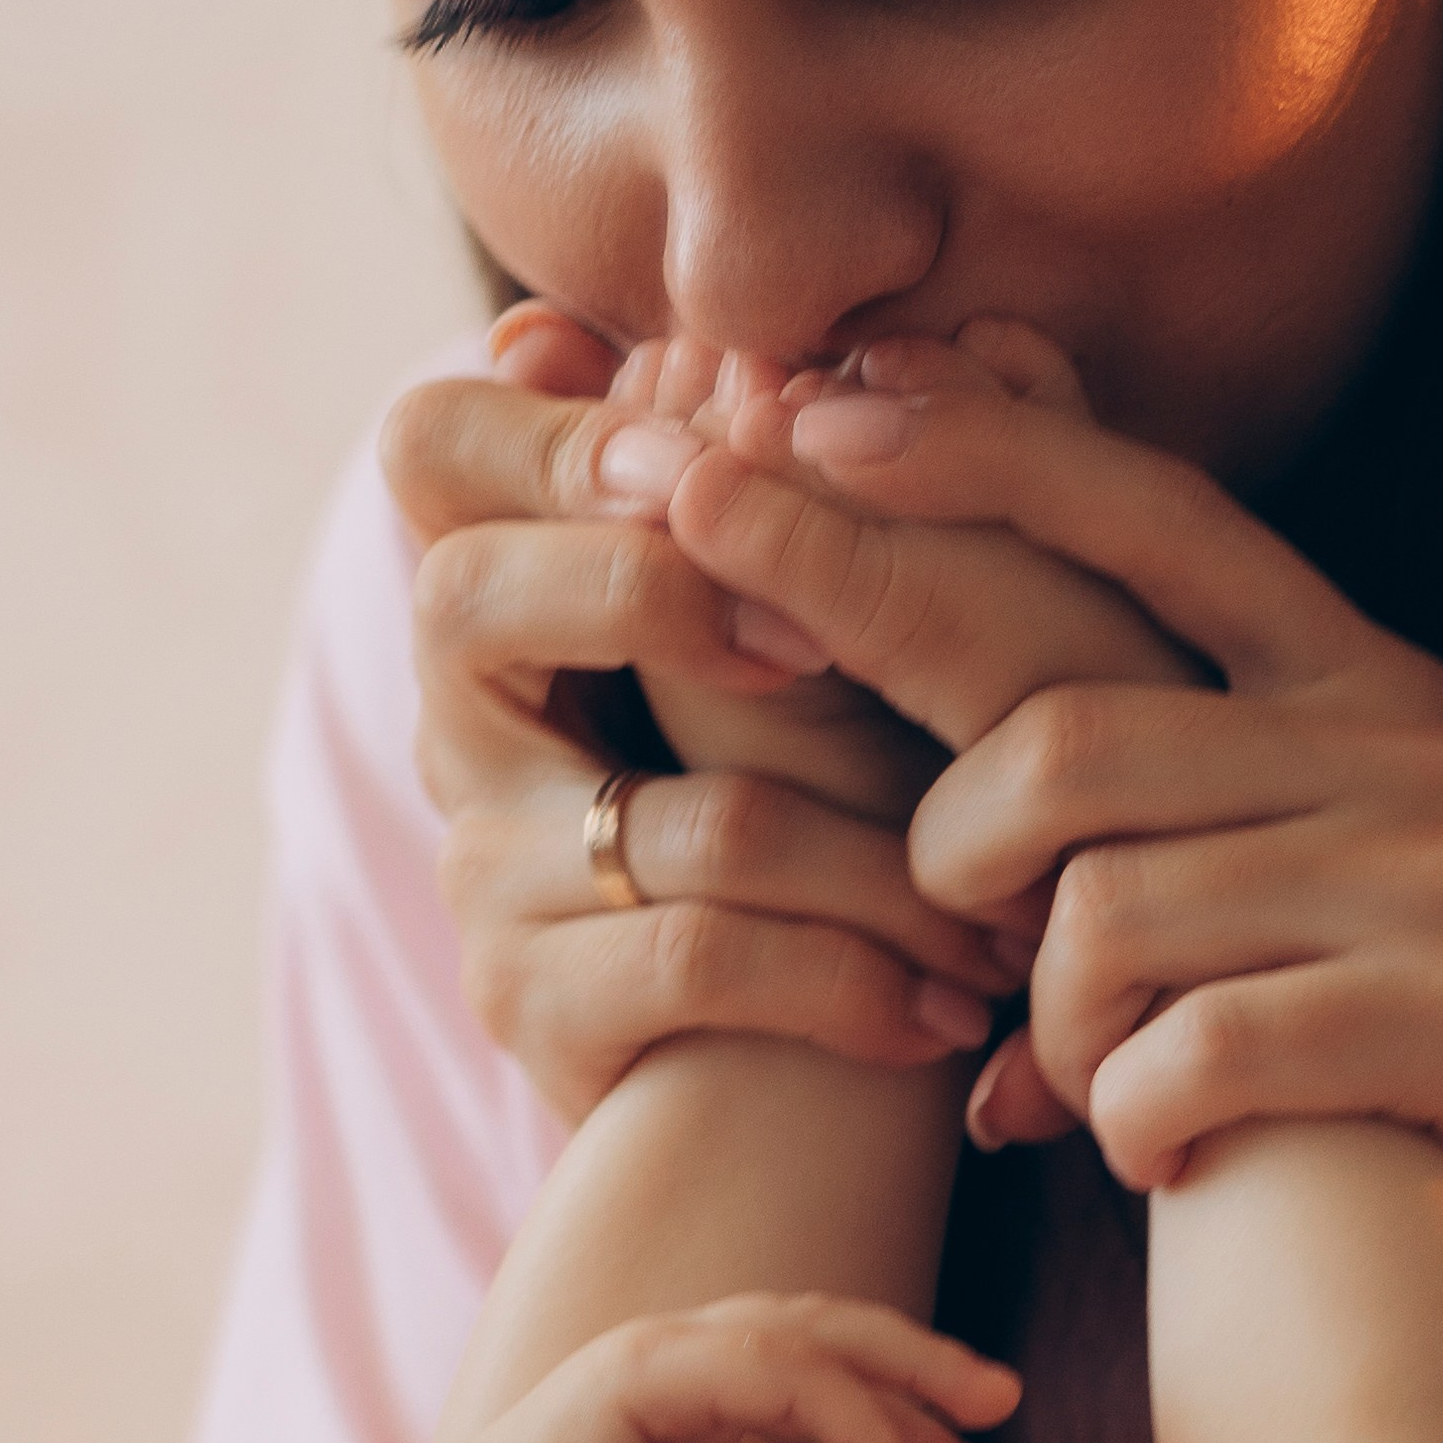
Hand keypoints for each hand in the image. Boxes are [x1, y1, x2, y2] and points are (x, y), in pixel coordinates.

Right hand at [381, 311, 1020, 1120]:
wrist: (803, 1103)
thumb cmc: (857, 821)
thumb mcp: (854, 643)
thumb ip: (841, 493)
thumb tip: (869, 339)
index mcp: (523, 584)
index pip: (436, 443)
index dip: (565, 435)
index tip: (726, 459)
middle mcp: (466, 717)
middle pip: (462, 591)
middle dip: (647, 588)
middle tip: (819, 636)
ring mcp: (486, 866)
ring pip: (675, 809)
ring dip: (875, 856)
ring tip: (1005, 899)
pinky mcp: (531, 1003)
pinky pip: (697, 955)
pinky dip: (849, 977)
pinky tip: (948, 1009)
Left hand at [663, 366, 1442, 1400]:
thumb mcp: (1337, 849)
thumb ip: (1169, 790)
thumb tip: (939, 811)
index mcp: (1354, 674)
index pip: (1140, 510)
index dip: (969, 455)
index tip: (807, 419)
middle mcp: (1396, 740)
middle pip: (1060, 740)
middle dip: (953, 860)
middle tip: (973, 947)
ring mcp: (1441, 874)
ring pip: (1103, 917)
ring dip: (1056, 1036)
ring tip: (1105, 1092)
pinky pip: (1194, 1053)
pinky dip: (1132, 1125)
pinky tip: (1168, 1157)